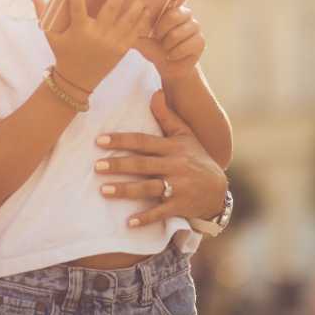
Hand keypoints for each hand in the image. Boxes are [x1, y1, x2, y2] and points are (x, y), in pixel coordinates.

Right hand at [31, 0, 149, 92]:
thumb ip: (43, 14)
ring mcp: (111, 42)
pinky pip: (134, 32)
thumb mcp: (51, 36)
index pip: (77, 6)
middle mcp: (97, 35)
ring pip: (128, 18)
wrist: (77, 81)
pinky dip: (141, 20)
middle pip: (112, 7)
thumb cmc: (63, 54)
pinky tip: (146, 8)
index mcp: (79, 30)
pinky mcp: (121, 50)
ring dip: (138, 2)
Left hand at [94, 90, 226, 227]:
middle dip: (118, 165)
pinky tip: (128, 222)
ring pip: (148, 188)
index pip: (143, 141)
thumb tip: (155, 92)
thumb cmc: (196, 158)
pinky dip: (146, 218)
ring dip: (125, 190)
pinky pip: (161, 212)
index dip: (121, 140)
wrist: (218, 190)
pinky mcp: (180, 206)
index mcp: (172, 147)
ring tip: (103, 190)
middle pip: (142, 164)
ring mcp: (178, 186)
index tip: (99, 140)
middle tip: (96, 166)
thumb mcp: (185, 135)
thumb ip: (167, 116)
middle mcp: (175, 165)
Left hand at [134, 0, 204, 80]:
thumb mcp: (140, 36)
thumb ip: (133, 24)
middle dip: (161, 30)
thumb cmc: (153, 47)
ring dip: (167, 44)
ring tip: (165, 48)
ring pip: (178, 33)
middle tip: (157, 37)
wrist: (167, 66)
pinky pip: (186, 45)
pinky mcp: (200, 41)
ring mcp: (195, 27)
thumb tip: (119, 14)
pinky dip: (175, 53)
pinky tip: (172, 55)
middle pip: (174, 15)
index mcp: (171, 8)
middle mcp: (185, 14)